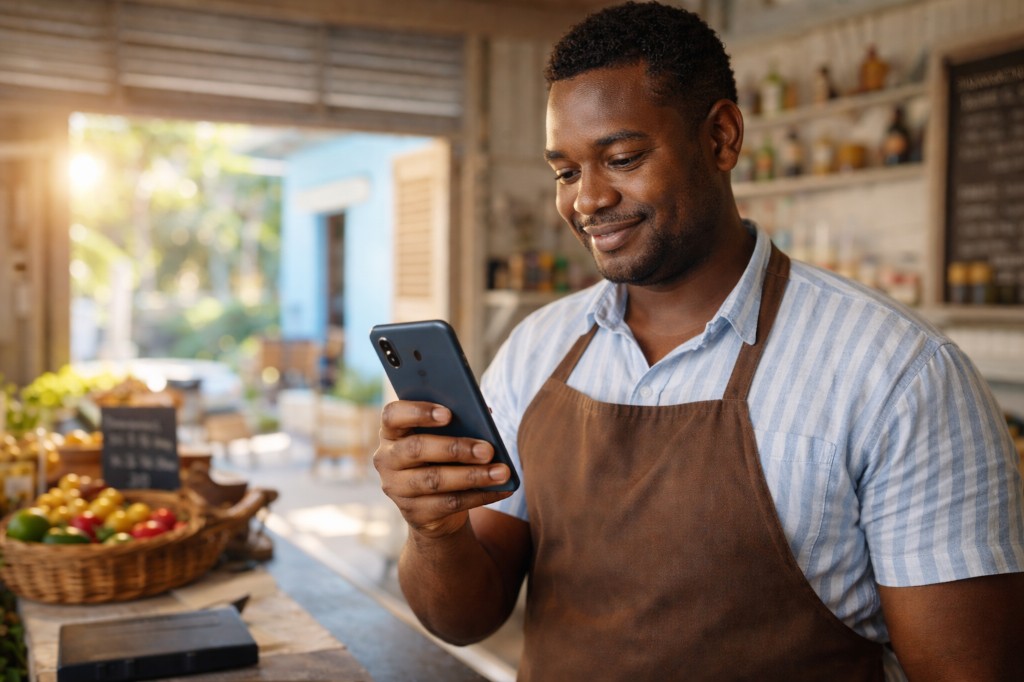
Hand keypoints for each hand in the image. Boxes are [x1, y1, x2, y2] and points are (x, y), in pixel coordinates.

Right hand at [373, 400, 513, 538]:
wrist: (433, 507)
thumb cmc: (441, 458)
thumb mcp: (443, 438)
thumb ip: (457, 423)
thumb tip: (486, 416)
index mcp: (391, 432)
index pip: (393, 416)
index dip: (418, 412)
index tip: (448, 413)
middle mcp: (387, 460)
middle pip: (416, 449)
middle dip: (455, 448)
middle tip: (488, 449)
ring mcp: (397, 489)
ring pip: (435, 480)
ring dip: (473, 475)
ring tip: (501, 472)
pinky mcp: (414, 513)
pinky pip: (450, 503)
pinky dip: (480, 495)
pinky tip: (501, 489)